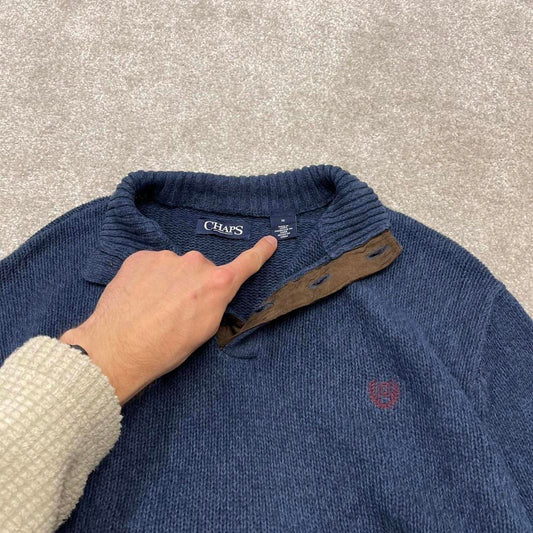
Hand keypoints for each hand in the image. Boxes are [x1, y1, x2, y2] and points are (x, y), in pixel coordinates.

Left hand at [59, 235, 277, 404]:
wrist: (117, 349)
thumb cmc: (164, 349)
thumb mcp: (203, 331)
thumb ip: (214, 302)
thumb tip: (212, 291)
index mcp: (216, 285)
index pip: (246, 264)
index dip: (260, 252)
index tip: (270, 241)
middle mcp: (195, 264)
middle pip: (201, 270)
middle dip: (194, 285)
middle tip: (176, 310)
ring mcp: (166, 258)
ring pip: (175, 267)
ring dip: (169, 281)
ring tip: (152, 307)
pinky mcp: (141, 257)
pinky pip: (153, 264)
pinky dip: (148, 278)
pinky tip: (138, 298)